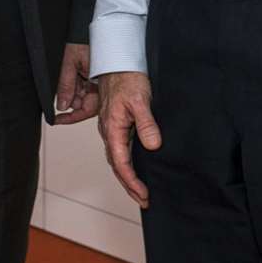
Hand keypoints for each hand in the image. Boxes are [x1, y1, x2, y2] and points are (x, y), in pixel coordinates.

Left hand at [54, 43, 100, 123]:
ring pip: (82, 96)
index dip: (70, 118)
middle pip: (83, 104)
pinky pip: (84, 87)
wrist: (88, 28)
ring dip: (73, 90)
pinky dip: (76, 84)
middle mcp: (100, 86)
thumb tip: (62, 105)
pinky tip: (75, 73)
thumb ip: (66, 86)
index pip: (84, 111)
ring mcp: (98, 83)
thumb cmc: (84, 40)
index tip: (57, 120)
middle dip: (71, 99)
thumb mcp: (69, 63)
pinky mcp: (96, 78)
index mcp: (98, 85)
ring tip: (72, 72)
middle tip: (65, 85)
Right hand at [96, 72, 159, 207]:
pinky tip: (135, 167)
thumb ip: (146, 124)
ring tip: (140, 191)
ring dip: (127, 176)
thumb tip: (152, 145)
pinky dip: (126, 163)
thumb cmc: (127, 78)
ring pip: (117, 159)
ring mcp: (112, 129)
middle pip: (117, 166)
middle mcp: (109, 132)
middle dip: (129, 185)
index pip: (121, 163)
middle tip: (144, 200)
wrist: (118, 62)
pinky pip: (120, 149)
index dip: (132, 181)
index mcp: (112, 129)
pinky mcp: (117, 124)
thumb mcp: (141, 100)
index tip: (143, 194)